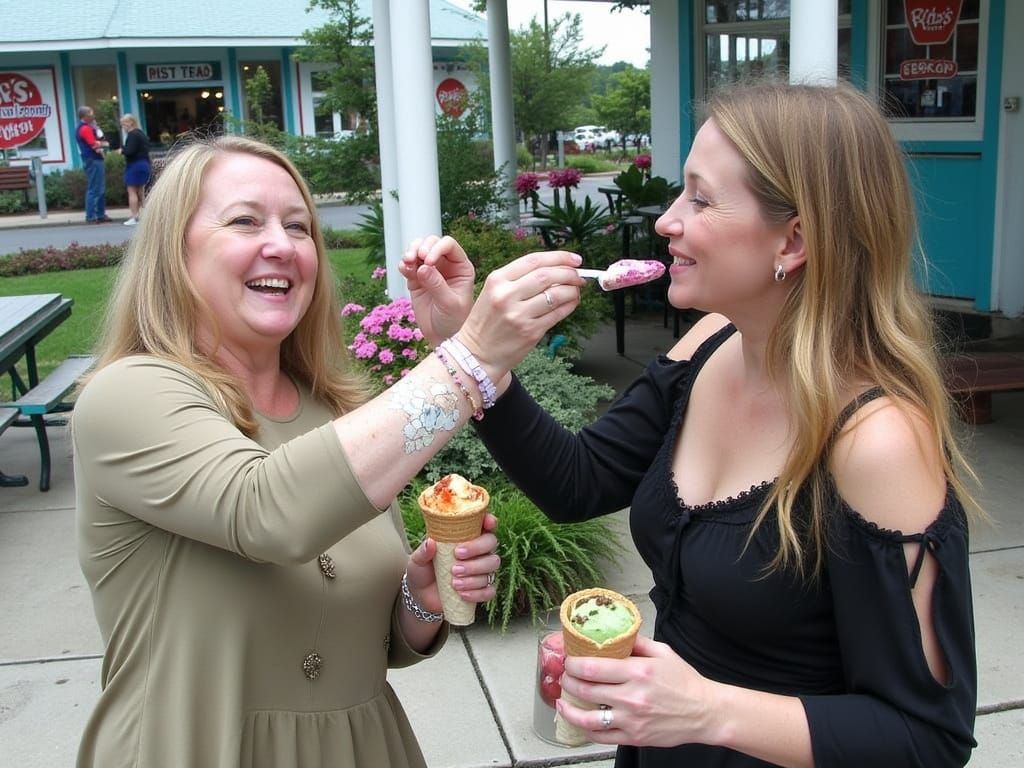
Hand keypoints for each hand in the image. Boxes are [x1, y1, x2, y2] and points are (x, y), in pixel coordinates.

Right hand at [399, 235, 475, 345]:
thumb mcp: (449, 304)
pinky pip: (408, 265)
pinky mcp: (416, 279)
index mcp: (461, 267)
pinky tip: (404, 269)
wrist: (443, 336)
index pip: (449, 245)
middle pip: (432, 243)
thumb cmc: (454, 321)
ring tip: (407, 263)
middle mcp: (446, 265)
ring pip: (418, 250)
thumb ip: (437, 285)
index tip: (428, 261)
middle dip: (421, 247)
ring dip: (410, 252)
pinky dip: (404, 264)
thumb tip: (422, 268)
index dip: (437, 248)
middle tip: (415, 259)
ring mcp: (431, 271)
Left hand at [404, 513, 500, 611]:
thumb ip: (424, 551)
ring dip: (474, 573)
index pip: (484, 524)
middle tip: (457, 555)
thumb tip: (431, 542)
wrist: (421, 595)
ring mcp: (482, 571)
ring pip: (492, 566)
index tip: (487, 522)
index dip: (489, 521)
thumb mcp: (418, 559)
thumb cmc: (423, 570)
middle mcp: (478, 551)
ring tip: (454, 581)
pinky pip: (489, 590)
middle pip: (491, 543)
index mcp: (465, 537)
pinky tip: (462, 594)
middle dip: (476, 548)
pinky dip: (477, 593)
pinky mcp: (482, 589)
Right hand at [457, 250, 584, 379]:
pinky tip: (571, 303)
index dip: (559, 257)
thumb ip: (518, 279)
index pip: (533, 261)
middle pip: (547, 275)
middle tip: (578, 276)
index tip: (574, 260)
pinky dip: (569, 305)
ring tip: (575, 290)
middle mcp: (507, 295)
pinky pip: (558, 314)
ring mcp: (519, 314)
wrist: (476, 354)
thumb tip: (555, 269)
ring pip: (557, 294)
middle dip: (569, 273)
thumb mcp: (492, 292)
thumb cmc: (486, 323)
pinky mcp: (530, 332)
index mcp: (497, 280)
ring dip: (572, 290)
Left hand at [556, 635, 715, 747]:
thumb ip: (636, 642)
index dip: (573, 664)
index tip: (568, 660)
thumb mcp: (663, 652)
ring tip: (562, 701)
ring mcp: (632, 720)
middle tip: (563, 676)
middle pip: (585, 689)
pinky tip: (578, 720)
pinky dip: (584, 729)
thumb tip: (614, 632)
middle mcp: (632, 696)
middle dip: (568, 681)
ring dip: (569, 709)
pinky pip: (601, 736)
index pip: (592, 667)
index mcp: (638, 672)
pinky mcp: (634, 737)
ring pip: (588, 717)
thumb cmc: (684, 681)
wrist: (704, 712)